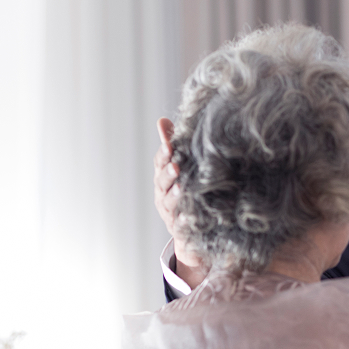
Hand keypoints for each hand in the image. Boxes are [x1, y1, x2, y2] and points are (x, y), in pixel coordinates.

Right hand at [153, 118, 179, 235]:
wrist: (186, 226)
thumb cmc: (181, 189)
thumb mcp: (177, 166)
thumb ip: (171, 144)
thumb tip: (162, 120)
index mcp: (162, 176)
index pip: (160, 162)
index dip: (163, 154)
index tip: (169, 145)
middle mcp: (162, 193)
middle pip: (162, 182)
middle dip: (168, 174)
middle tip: (175, 166)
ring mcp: (169, 211)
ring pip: (169, 202)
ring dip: (174, 195)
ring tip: (181, 188)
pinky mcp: (178, 228)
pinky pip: (180, 225)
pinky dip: (183, 221)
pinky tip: (189, 217)